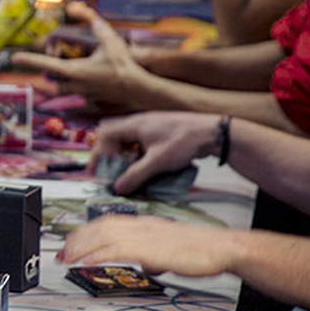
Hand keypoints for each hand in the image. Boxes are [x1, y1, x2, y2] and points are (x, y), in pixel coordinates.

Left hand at [11, 2, 149, 106]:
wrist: (138, 89)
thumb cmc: (123, 64)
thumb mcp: (109, 39)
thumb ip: (94, 22)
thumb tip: (76, 8)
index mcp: (75, 71)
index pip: (46, 64)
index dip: (29, 60)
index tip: (14, 58)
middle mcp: (75, 85)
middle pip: (52, 81)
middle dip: (47, 73)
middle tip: (48, 62)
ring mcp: (83, 94)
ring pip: (63, 89)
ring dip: (60, 81)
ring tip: (66, 69)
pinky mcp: (91, 99)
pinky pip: (76, 93)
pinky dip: (75, 86)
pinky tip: (87, 78)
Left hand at [59, 213, 238, 278]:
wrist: (220, 248)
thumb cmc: (200, 251)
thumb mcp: (170, 252)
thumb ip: (154, 256)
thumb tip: (147, 265)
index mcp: (144, 224)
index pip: (107, 223)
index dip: (86, 232)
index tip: (72, 242)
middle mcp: (141, 226)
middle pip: (100, 227)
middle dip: (77, 240)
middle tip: (61, 253)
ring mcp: (144, 235)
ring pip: (103, 236)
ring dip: (81, 248)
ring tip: (66, 258)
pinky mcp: (149, 248)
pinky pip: (116, 250)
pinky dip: (98, 255)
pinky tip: (86, 262)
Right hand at [93, 110, 220, 194]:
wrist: (210, 132)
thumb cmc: (183, 142)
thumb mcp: (157, 162)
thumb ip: (136, 175)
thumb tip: (118, 188)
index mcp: (135, 125)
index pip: (105, 135)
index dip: (99, 153)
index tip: (99, 170)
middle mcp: (139, 122)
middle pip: (112, 133)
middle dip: (107, 152)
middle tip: (108, 169)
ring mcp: (149, 126)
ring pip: (126, 137)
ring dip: (122, 153)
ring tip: (124, 169)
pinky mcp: (158, 132)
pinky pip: (138, 140)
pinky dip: (134, 152)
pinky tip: (142, 164)